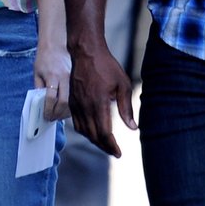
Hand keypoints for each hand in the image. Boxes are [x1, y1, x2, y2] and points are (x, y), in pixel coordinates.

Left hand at [34, 42, 71, 120]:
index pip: (51, 98)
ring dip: (65, 111)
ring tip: (58, 115)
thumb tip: (41, 104)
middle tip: (52, 118)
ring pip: (72, 100)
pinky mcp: (78, 78)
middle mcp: (64, 77)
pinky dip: (71, 104)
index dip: (48, 110)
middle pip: (64, 102)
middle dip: (57, 113)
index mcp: (52, 75)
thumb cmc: (44, 57)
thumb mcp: (37, 72)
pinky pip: (76, 95)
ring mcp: (73, 77)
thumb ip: (39, 88)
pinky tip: (65, 108)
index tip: (46, 116)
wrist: (57, 43)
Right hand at [69, 43, 135, 157]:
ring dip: (94, 141)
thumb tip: (133, 128)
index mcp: (98, 103)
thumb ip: (126, 108)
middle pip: (93, 135)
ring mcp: (76, 105)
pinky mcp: (71, 102)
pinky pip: (77, 123)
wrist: (86, 52)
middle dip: (104, 146)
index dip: (111, 146)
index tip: (119, 153)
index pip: (104, 132)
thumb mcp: (123, 85)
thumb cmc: (107, 66)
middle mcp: (85, 107)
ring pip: (83, 131)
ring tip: (105, 144)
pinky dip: (85, 132)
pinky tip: (93, 132)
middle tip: (114, 152)